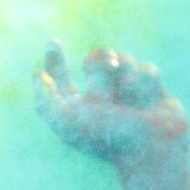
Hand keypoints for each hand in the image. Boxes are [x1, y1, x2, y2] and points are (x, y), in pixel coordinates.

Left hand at [34, 39, 187, 167]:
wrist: (150, 148)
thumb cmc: (105, 137)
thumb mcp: (65, 120)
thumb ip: (45, 101)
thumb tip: (38, 76)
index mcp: (78, 111)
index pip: (62, 80)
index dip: (55, 61)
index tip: (53, 42)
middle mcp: (101, 104)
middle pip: (96, 60)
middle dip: (101, 61)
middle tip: (109, 66)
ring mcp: (127, 98)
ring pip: (124, 61)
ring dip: (126, 72)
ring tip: (129, 94)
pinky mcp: (152, 95)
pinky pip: (147, 70)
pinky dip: (145, 83)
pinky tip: (147, 103)